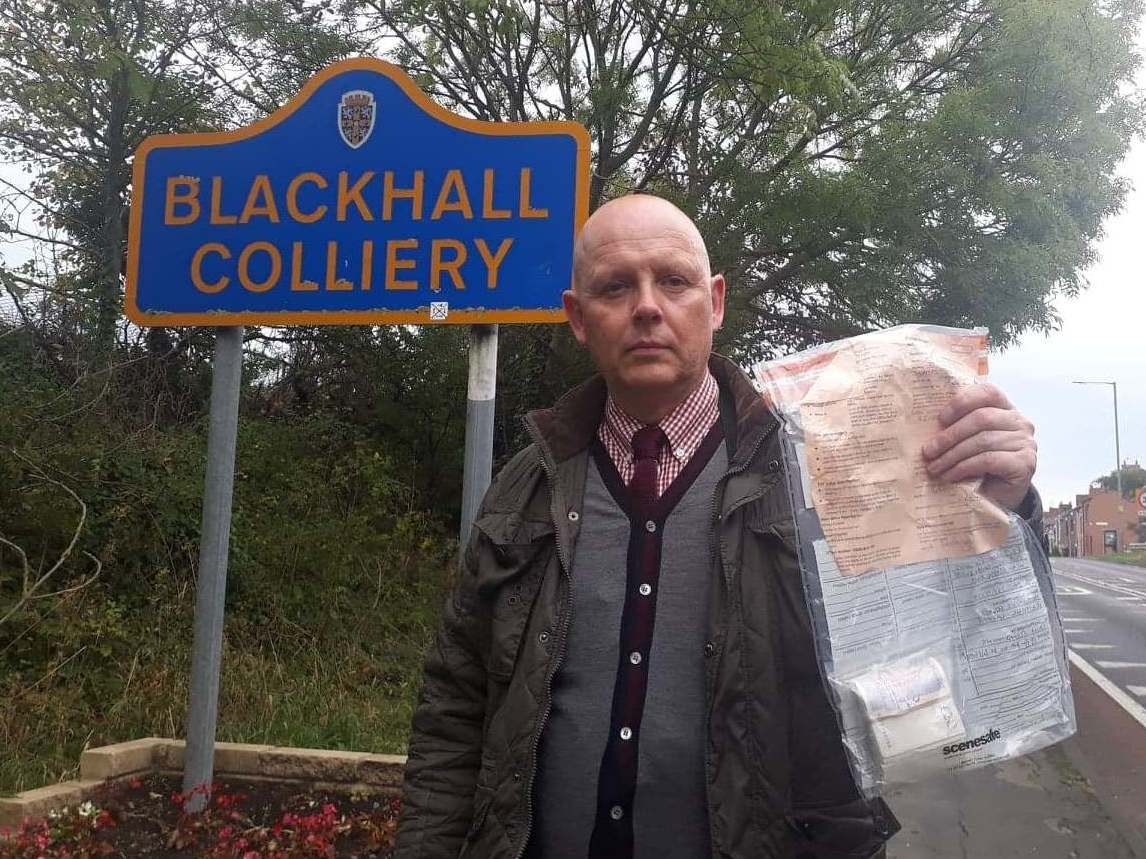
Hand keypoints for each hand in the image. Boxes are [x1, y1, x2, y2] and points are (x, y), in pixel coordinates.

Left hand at [921, 383, 1036, 511]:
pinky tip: (950, 475)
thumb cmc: (980, 466)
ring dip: (952, 455)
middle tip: (928, 451)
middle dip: (949, 435)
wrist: (999, 497)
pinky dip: (964, 467)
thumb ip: (958, 426)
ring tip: (934, 467)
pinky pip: (988, 460)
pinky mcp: (1024, 463)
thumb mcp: (968, 441)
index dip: (962, 402)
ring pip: (982, 441)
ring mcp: (1025, 443)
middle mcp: (1020, 422)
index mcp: (1006, 409)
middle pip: (981, 418)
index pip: (988, 393)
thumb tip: (926, 424)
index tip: (940, 419)